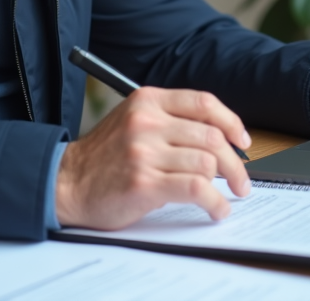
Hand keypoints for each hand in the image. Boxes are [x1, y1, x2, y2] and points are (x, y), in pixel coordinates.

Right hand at [55, 87, 251, 229]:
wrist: (67, 182)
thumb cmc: (104, 156)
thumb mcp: (133, 121)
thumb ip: (169, 120)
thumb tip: (219, 137)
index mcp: (147, 100)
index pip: (204, 103)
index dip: (231, 122)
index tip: (242, 141)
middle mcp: (146, 122)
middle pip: (211, 136)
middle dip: (235, 162)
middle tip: (241, 180)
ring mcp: (144, 152)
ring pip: (207, 163)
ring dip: (226, 184)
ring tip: (226, 197)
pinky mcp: (144, 183)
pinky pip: (196, 188)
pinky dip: (214, 202)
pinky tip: (215, 209)